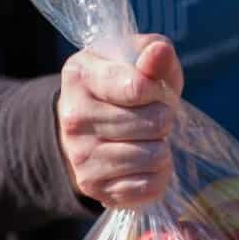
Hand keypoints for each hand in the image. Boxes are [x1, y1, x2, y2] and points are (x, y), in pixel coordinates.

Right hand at [56, 34, 184, 207]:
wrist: (84, 128)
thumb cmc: (120, 88)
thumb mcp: (134, 61)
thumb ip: (153, 53)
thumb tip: (161, 53)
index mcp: (80, 76)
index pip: (139, 87)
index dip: (159, 91)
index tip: (153, 90)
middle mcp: (74, 117)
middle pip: (154, 123)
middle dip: (163, 118)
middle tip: (152, 117)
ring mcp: (81, 156)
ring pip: (155, 156)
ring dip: (161, 146)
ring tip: (146, 138)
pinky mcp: (94, 186)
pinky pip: (150, 185)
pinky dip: (158, 174)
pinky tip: (144, 161)